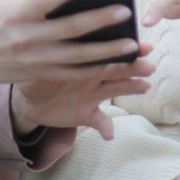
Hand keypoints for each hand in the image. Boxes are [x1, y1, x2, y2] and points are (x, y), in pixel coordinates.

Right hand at [0, 0, 149, 96]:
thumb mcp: (8, 2)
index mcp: (17, 14)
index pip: (43, 1)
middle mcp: (27, 38)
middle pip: (69, 30)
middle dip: (100, 21)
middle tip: (125, 11)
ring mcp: (35, 60)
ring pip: (78, 57)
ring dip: (108, 51)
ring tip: (132, 43)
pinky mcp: (41, 74)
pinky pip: (74, 73)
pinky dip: (96, 68)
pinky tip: (116, 62)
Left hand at [11, 42, 154, 139]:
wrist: (30, 99)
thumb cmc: (36, 74)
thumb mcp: (37, 63)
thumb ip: (46, 57)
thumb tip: (49, 47)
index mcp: (84, 59)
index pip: (106, 51)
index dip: (123, 48)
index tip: (141, 45)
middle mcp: (94, 75)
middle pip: (117, 68)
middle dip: (134, 66)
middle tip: (150, 65)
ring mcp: (93, 95)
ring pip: (116, 89)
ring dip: (131, 88)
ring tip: (145, 86)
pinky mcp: (87, 114)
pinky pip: (100, 121)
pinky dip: (106, 128)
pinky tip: (110, 134)